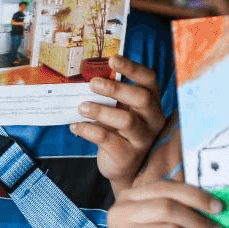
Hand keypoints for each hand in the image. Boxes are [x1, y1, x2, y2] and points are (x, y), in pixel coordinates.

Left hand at [71, 55, 167, 191]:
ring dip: (101, 111)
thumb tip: (85, 75)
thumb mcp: (120, 109)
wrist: (123, 168)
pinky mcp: (128, 156)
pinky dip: (89, 131)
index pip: (149, 80)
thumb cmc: (119, 131)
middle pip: (142, 98)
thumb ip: (111, 95)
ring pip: (126, 120)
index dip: (132, 67)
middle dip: (116, 88)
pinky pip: (108, 140)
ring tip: (81, 107)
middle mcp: (153, 119)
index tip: (112, 59)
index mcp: (152, 102)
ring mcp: (143, 139)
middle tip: (92, 83)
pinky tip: (75, 126)